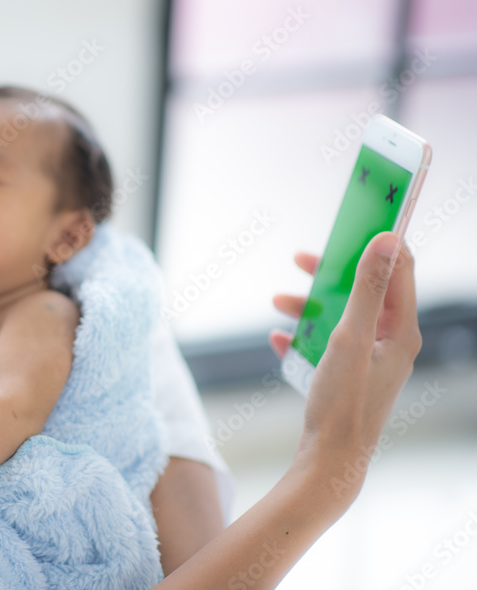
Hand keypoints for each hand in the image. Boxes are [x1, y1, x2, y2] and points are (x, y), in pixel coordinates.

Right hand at [270, 232, 420, 511]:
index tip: (359, 218)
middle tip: (304, 258)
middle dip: (331, 273)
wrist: (329, 461)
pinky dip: (304, 335)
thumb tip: (386, 239)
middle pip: (364, 289)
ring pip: (340, 315)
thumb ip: (366, 286)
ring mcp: (369, 359)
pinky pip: (326, 343)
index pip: (401, 269)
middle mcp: (389, 341)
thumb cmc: (344, 404)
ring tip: (279, 302)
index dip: (381, 241)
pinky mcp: (349, 375)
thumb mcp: (351, 336)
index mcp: (400, 330)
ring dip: (310, 305)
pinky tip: (281, 338)